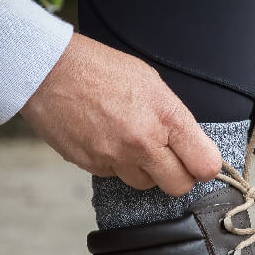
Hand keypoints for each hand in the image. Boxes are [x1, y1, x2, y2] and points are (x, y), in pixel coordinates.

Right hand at [20, 32, 221, 194]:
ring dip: (145, 171)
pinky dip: (116, 165)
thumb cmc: (101, 69)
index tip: (199, 162)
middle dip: (178, 176)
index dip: (205, 166)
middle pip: (179, 186)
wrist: (48, 70)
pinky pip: (116, 177)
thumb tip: (192, 146)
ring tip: (131, 142)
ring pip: (146, 184)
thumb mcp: (151, 84)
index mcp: (166, 117)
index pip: (205, 164)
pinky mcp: (93, 167)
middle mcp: (144, 143)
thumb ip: (174, 119)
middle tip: (169, 159)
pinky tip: (107, 139)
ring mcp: (117, 158)